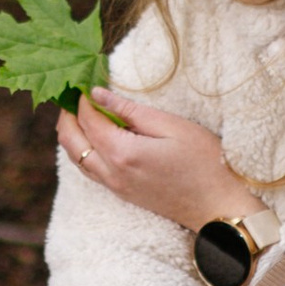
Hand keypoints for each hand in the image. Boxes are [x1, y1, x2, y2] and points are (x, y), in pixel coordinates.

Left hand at [56, 89, 256, 230]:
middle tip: (74, 94)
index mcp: (123, 153)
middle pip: (71, 141)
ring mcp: (114, 186)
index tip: (86, 79)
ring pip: (75, 158)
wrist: (217, 206)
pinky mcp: (121, 193)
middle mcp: (111, 173)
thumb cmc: (204, 162)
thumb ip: (131, 110)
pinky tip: (93, 136)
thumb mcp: (172, 126)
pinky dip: (82, 149)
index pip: (88, 119)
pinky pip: (89, 169)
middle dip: (67, 115)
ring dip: (72, 133)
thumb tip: (98, 94)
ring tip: (80, 111)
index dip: (82, 98)